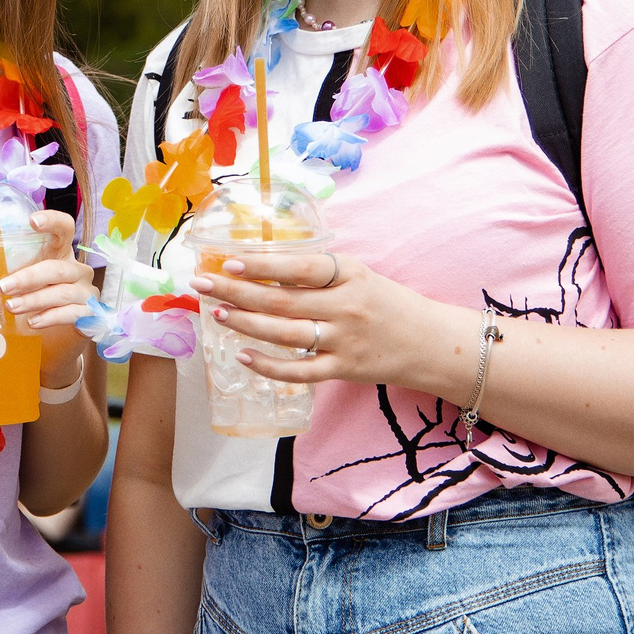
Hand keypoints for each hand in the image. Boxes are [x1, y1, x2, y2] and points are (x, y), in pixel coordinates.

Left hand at [0, 208, 98, 375]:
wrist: (47, 352)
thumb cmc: (24, 311)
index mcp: (54, 254)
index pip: (64, 228)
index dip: (52, 220)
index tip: (32, 221)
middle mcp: (74, 270)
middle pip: (59, 266)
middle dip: (30, 276)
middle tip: (2, 287)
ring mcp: (84, 294)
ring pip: (65, 291)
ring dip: (36, 299)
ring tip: (11, 309)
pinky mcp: (87, 317)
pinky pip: (73, 313)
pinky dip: (52, 317)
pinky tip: (33, 323)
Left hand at [188, 248, 445, 389]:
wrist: (431, 342)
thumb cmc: (387, 304)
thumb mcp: (359, 277)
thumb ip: (318, 274)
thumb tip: (261, 267)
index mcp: (350, 274)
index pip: (300, 267)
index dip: (263, 265)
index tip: (228, 262)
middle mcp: (347, 306)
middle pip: (283, 301)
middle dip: (237, 292)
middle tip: (202, 285)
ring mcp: (345, 341)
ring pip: (286, 334)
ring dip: (246, 324)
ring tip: (216, 314)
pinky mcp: (344, 370)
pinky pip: (300, 371)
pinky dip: (269, 365)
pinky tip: (243, 356)